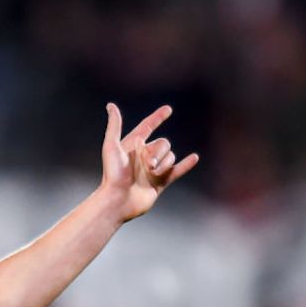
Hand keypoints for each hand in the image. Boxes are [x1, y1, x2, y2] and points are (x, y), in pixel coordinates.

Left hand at [100, 103, 198, 221]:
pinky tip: (195, 158)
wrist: (118, 200)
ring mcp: (152, 169)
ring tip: (151, 173)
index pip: (147, 127)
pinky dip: (186, 165)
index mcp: (132, 146)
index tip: (168, 110)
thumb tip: (111, 105)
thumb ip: (114, 126)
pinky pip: (177, 171)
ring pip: (170, 156)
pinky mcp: (159, 182)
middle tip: (147, 164)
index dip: (157, 118)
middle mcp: (143, 156)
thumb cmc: (112, 174)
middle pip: (163, 143)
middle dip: (159, 152)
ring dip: (164, 163)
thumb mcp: (111, 147)